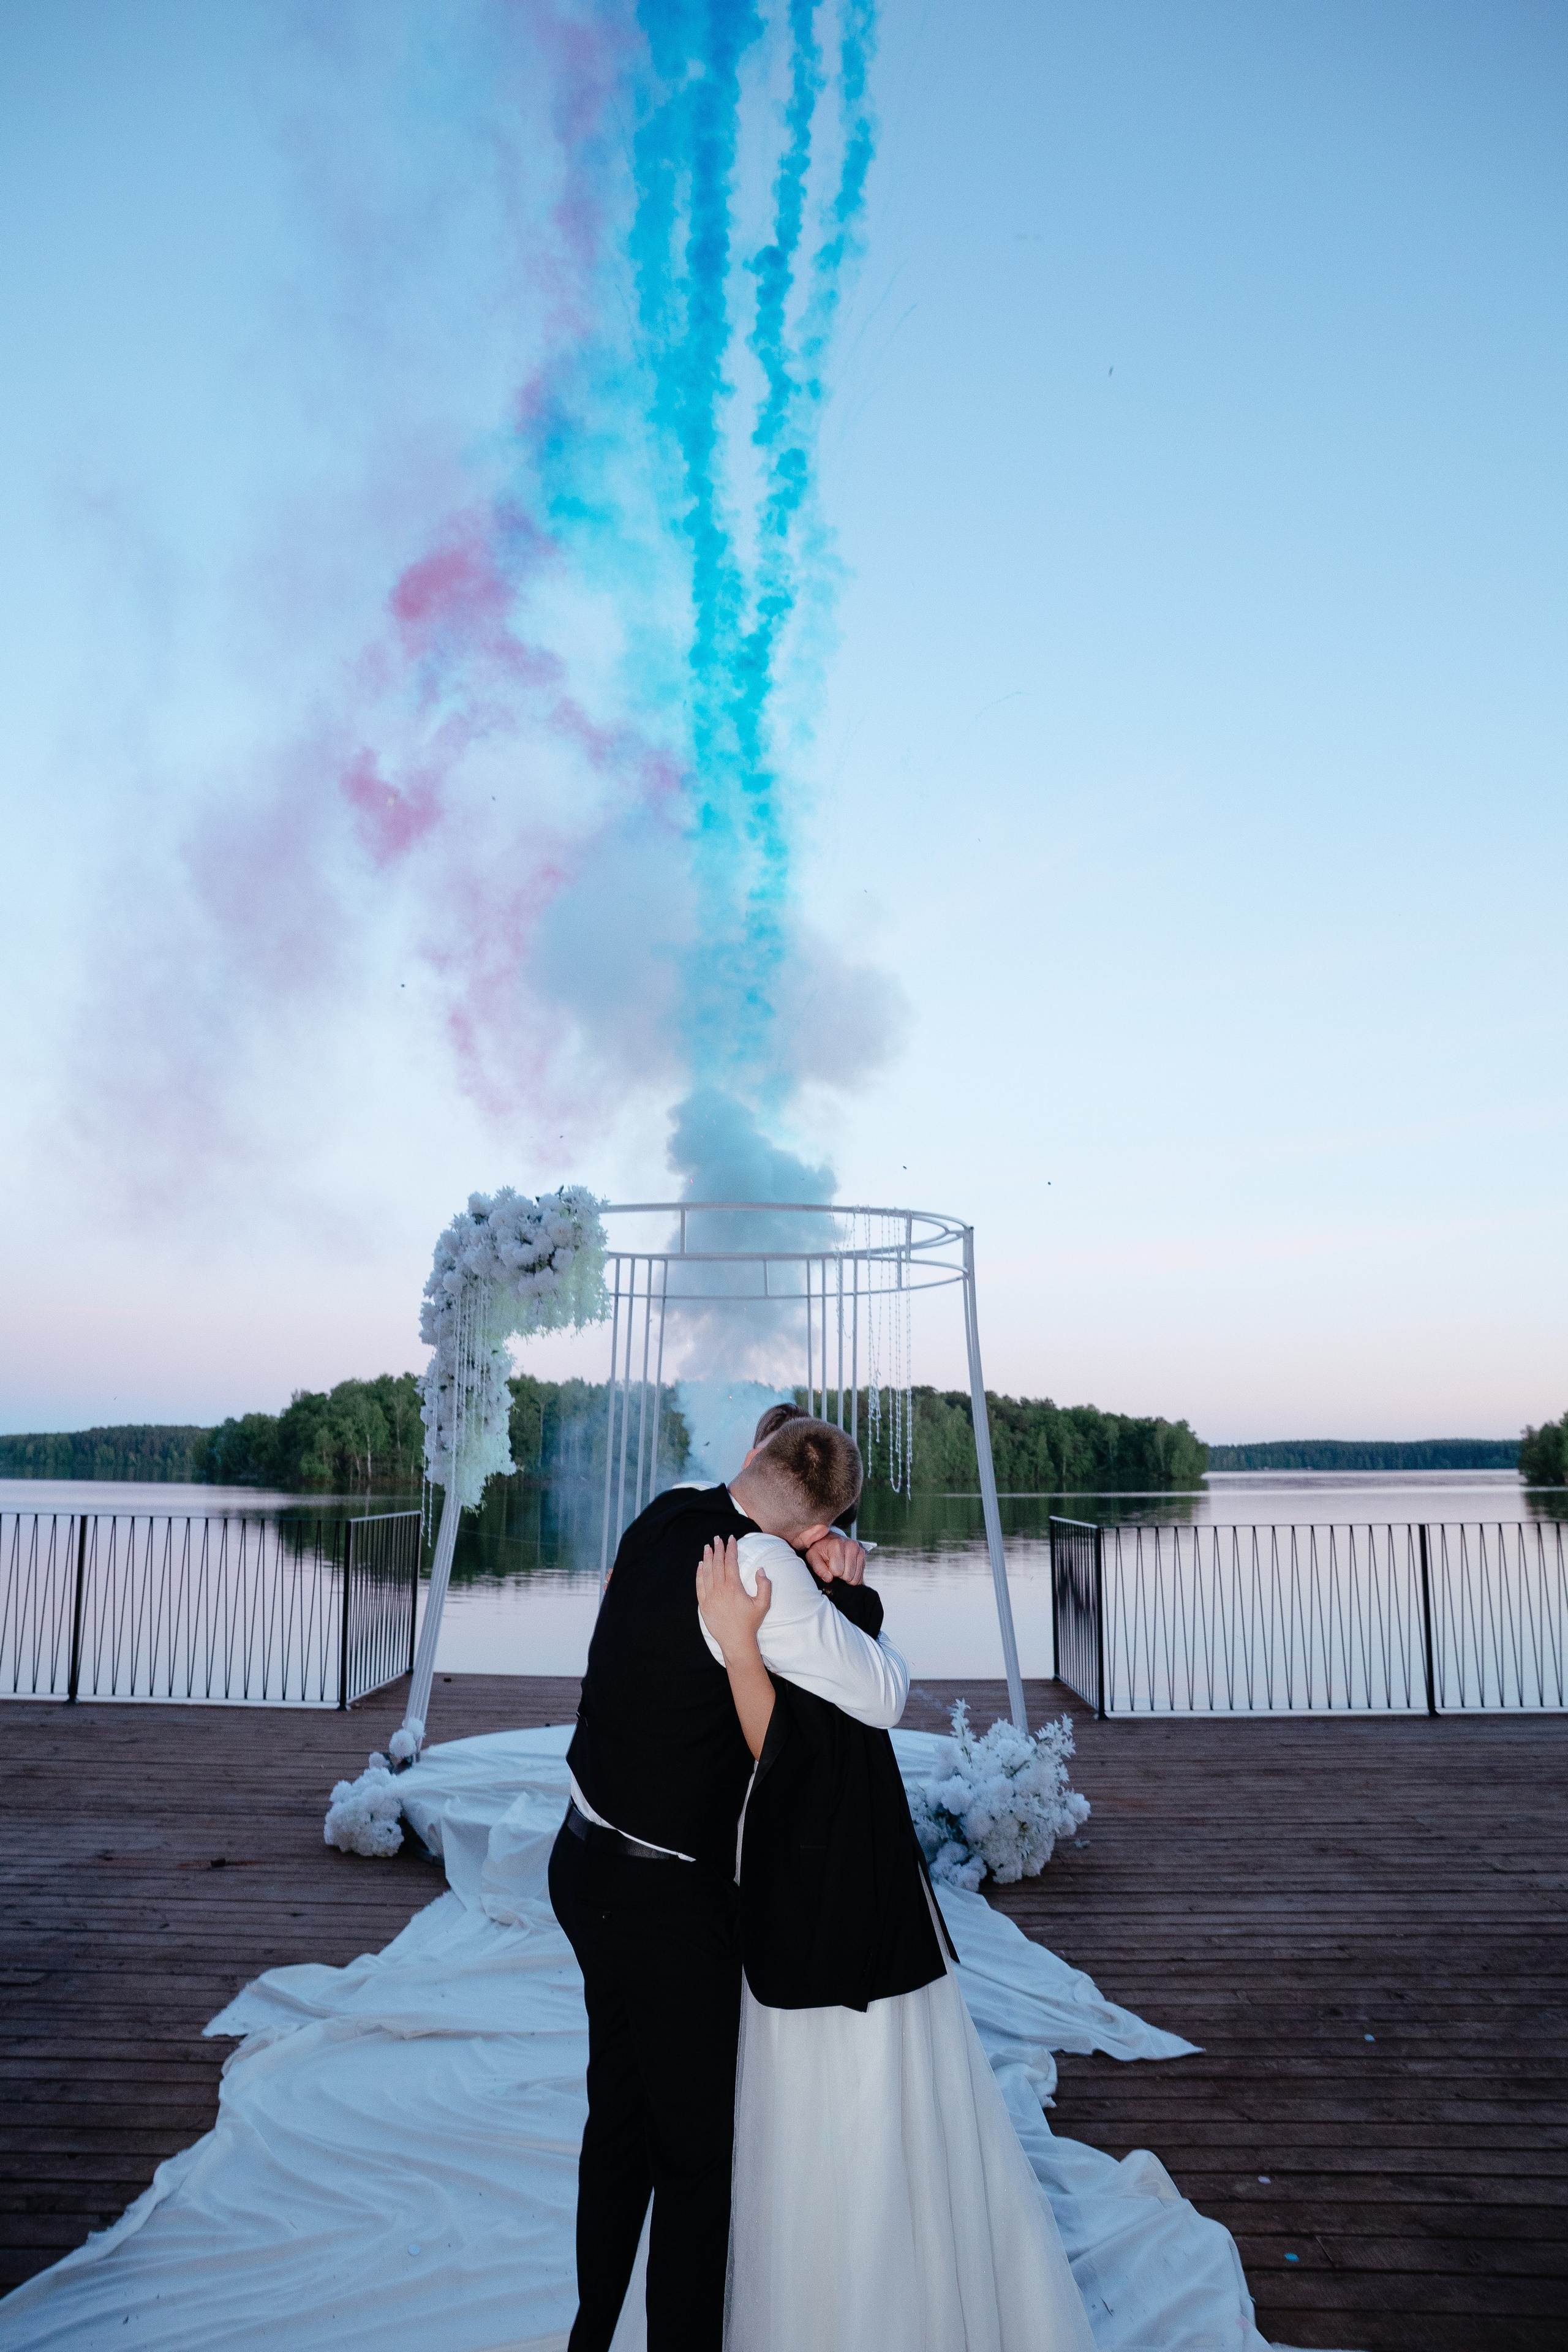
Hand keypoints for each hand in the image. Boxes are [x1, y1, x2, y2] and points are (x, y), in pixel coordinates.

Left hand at [696, 1536, 771, 1661]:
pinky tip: (700, 1565)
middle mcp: (720, 1590)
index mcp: (734, 1588)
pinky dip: (699, 1573)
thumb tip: (760, 1570)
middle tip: (718, 1538)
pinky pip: (700, 1585)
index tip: (731, 1539)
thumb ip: (764, 1586)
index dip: (731, 1549)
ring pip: (707, 1572)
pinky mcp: (703, 1604)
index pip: (731, 1562)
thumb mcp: (763, 1604)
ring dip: (707, 1558)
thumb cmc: (750, 1622)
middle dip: (718, 1549)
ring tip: (708, 1547)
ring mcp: (710, 1597)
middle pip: (717, 1564)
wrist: (735, 1641)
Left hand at [804, 1532, 865, 1585]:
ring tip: (841, 1566)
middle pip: (848, 1575)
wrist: (828, 1539)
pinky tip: (847, 1568)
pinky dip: (853, 1576)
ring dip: (847, 1576)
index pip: (838, 1571)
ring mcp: (859, 1550)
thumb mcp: (812, 1556)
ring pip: (855, 1578)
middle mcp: (851, 1546)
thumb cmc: (820, 1548)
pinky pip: (860, 1576)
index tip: (828, 1565)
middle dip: (840, 1575)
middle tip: (834, 1566)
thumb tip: (828, 1578)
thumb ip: (818, 1567)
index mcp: (837, 1545)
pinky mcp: (863, 1555)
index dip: (831, 1572)